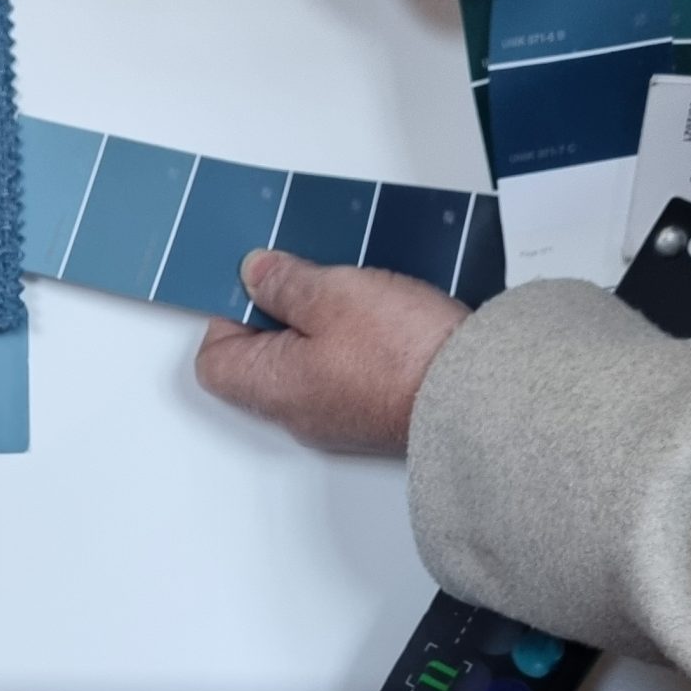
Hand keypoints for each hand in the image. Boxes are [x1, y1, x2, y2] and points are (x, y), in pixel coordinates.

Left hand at [195, 251, 466, 455]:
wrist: (475, 396)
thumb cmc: (402, 355)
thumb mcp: (332, 294)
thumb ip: (285, 282)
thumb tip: (253, 273)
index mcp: (271, 388)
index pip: (215, 359)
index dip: (228, 313)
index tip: (255, 279)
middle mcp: (297, 413)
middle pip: (262, 359)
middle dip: (278, 311)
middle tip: (308, 277)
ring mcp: (337, 416)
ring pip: (308, 362)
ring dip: (321, 324)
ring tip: (351, 291)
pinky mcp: (374, 411)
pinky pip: (346, 371)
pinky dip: (352, 342)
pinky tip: (380, 314)